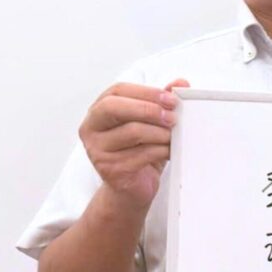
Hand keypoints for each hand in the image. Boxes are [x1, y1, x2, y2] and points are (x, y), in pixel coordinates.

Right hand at [78, 79, 189, 207]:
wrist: (132, 188)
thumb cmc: (139, 152)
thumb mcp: (150, 124)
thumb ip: (161, 102)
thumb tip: (180, 83)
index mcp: (98, 112)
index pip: (117, 91)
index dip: (146, 92)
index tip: (171, 98)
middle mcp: (91, 129)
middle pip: (114, 108)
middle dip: (148, 109)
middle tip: (172, 116)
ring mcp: (97, 150)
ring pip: (132, 132)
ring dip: (160, 132)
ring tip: (174, 136)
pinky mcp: (110, 169)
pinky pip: (141, 154)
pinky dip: (161, 150)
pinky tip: (170, 151)